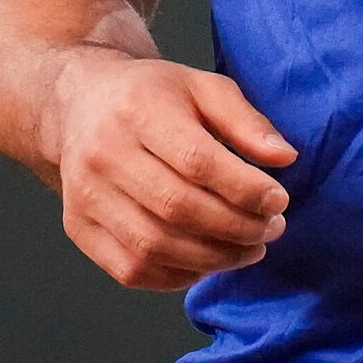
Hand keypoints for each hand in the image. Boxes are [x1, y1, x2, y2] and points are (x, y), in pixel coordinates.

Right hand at [47, 52, 297, 290]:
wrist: (82, 103)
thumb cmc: (152, 96)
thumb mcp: (202, 87)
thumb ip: (245, 120)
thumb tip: (285, 157)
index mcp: (137, 110)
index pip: (197, 161)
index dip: (244, 188)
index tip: (279, 200)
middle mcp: (103, 155)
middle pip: (177, 208)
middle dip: (236, 228)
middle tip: (271, 229)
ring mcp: (85, 195)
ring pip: (154, 246)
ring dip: (213, 258)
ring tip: (249, 249)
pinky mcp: (78, 227)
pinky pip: (131, 269)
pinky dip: (177, 276)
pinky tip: (208, 262)